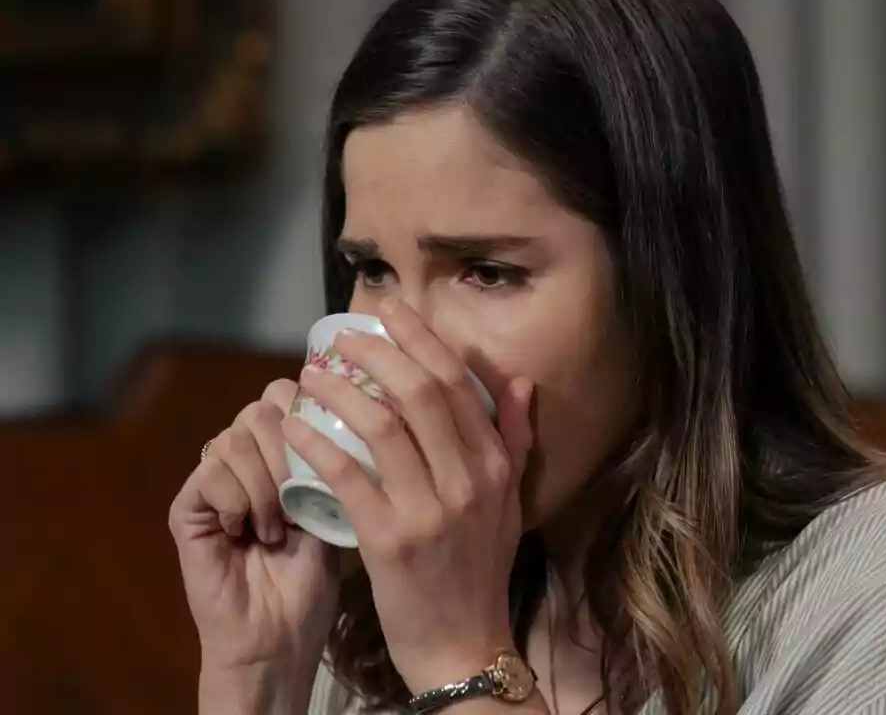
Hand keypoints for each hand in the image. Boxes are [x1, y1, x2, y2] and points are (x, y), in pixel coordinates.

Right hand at [168, 379, 340, 707]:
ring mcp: (214, 480)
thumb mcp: (337, 505)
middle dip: (290, 447)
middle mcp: (246, 458)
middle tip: (302, 496)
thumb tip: (353, 407)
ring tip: (278, 526)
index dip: (313, 413)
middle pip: (262, 407)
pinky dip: (237, 498)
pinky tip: (250, 532)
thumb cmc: (314, 576)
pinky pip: (210, 472)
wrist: (280, 634)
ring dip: (266, 481)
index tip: (334, 450)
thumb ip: (336, 456)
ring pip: (236, 437)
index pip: (290, 395)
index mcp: (284, 451)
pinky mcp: (186, 508)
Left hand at [281, 301, 533, 693]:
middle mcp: (469, 481)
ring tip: (311, 377)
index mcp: (496, 466)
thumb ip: (515, 439)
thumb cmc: (480, 568)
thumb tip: (519, 380)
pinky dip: (317, 444)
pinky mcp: (389, 540)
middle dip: (377, 353)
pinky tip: (295, 428)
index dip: (419, 340)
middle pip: (419, 392)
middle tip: (341, 339)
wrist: (463, 643)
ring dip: (340, 391)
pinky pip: (347, 476)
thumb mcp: (510, 502)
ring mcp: (430, 510)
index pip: (457, 383)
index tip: (389, 313)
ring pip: (380, 425)